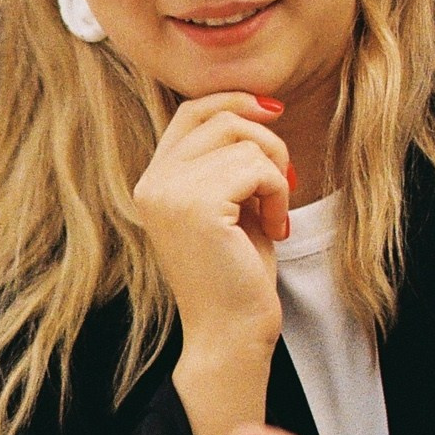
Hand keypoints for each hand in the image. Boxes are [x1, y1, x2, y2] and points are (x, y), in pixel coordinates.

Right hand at [133, 91, 291, 353]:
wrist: (229, 332)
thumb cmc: (236, 273)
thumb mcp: (228, 204)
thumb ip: (227, 159)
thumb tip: (258, 105)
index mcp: (152, 181)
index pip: (191, 112)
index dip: (233, 101)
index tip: (273, 113)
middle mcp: (152, 183)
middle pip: (220, 118)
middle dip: (266, 141)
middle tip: (283, 182)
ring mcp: (169, 193)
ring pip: (244, 139)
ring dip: (275, 172)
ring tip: (273, 214)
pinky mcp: (196, 206)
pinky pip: (257, 167)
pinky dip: (278, 193)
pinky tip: (275, 228)